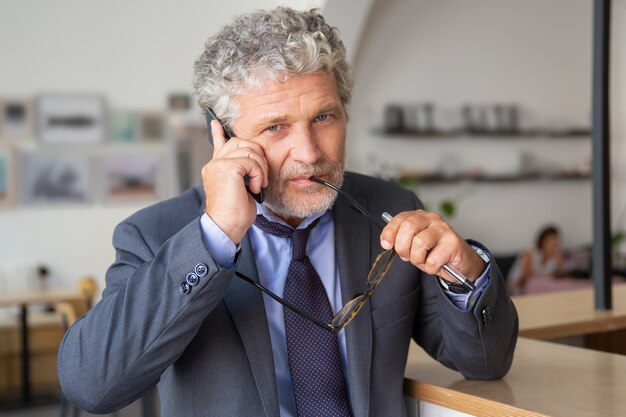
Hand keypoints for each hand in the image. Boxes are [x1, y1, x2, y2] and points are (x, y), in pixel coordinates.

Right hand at [201, 120, 268, 244]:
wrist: (227, 227)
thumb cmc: (235, 214)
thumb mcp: (241, 189)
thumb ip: (242, 173)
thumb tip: (252, 163)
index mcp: (215, 168)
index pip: (218, 144)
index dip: (218, 133)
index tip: (216, 123)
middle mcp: (214, 164)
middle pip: (240, 141)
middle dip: (257, 154)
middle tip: (260, 176)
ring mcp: (218, 165)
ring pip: (249, 150)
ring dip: (260, 168)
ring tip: (258, 185)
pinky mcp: (227, 168)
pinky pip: (251, 161)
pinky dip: (258, 174)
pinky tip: (254, 187)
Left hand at [380, 210, 484, 281]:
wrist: (460, 262)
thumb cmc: (435, 253)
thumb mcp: (414, 246)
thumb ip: (402, 241)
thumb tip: (387, 243)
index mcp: (420, 217)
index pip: (400, 218)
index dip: (389, 232)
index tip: (386, 245)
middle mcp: (432, 219)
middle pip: (408, 227)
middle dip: (402, 247)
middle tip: (407, 256)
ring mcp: (443, 229)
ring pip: (419, 243)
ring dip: (417, 258)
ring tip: (424, 261)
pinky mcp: (453, 242)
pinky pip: (433, 259)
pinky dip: (430, 268)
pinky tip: (436, 265)